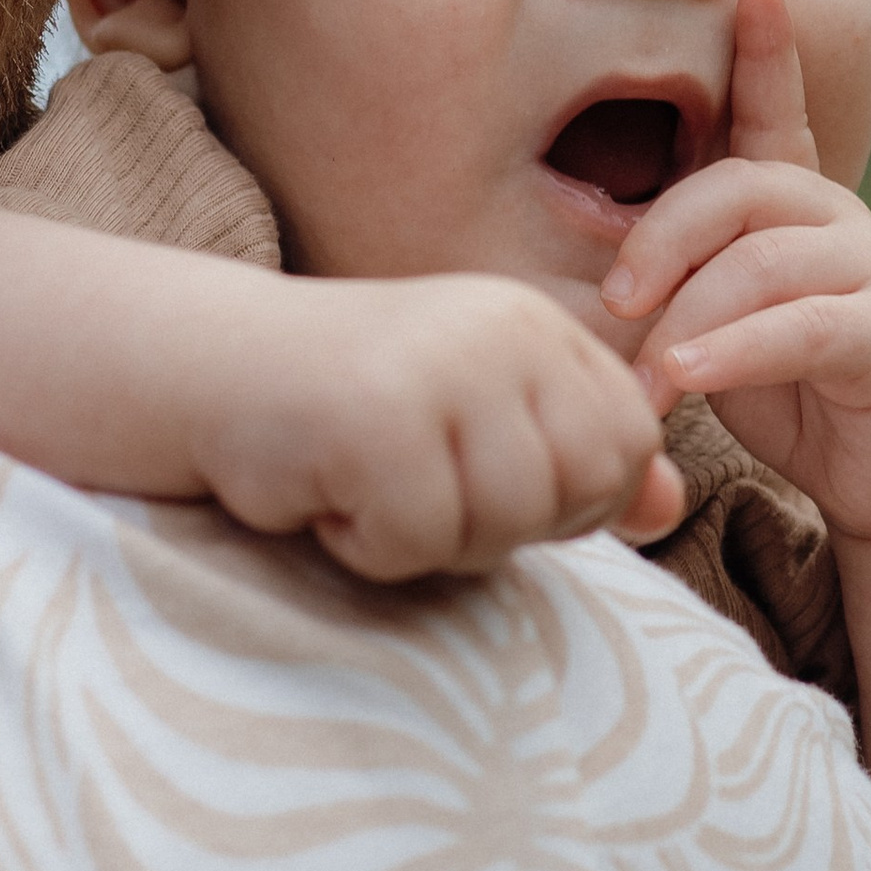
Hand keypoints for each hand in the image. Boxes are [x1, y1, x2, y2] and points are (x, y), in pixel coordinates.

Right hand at [193, 266, 684, 580]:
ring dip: (425, 540)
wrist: (200, 370)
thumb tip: (670, 507)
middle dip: (499, 525)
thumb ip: (573, 466)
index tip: (475, 477)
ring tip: (364, 485)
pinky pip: (416, 541)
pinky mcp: (375, 415)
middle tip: (414, 489)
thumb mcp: (475, 431)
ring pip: (502, 523)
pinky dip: (365, 544)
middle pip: (578, 490)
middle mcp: (502, 330)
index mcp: (537, 325)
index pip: (627, 445)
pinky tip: (323, 492)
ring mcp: (441, 367)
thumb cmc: (345, 413)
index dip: (565, 496)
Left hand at [600, 0, 870, 544]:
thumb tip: (597, 289)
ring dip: (690, 319)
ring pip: (763, 261)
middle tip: (614, 303)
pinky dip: (736, 351)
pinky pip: (803, 327)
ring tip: (646, 378)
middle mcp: (841, 223)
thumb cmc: (804, 402)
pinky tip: (689, 377)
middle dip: (663, 237)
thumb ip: (685, 290)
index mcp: (797, 210)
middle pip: (739, 186)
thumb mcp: (727, 332)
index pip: (777, 114)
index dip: (768, 50)